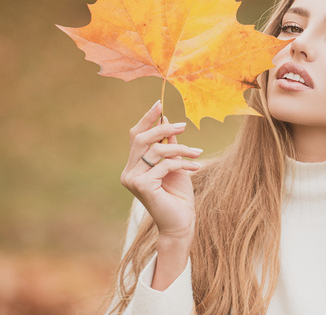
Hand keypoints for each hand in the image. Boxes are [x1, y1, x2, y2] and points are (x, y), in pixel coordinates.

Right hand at [120, 100, 202, 243]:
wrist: (181, 222)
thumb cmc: (178, 194)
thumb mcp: (175, 163)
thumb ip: (168, 144)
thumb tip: (166, 120)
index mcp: (133, 166)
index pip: (136, 136)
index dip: (147, 119)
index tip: (159, 103)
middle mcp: (128, 172)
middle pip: (142, 139)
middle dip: (164, 130)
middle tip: (184, 127)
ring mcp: (132, 180)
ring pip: (156, 151)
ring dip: (180, 149)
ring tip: (197, 154)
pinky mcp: (142, 186)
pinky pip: (163, 164)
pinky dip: (181, 163)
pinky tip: (195, 169)